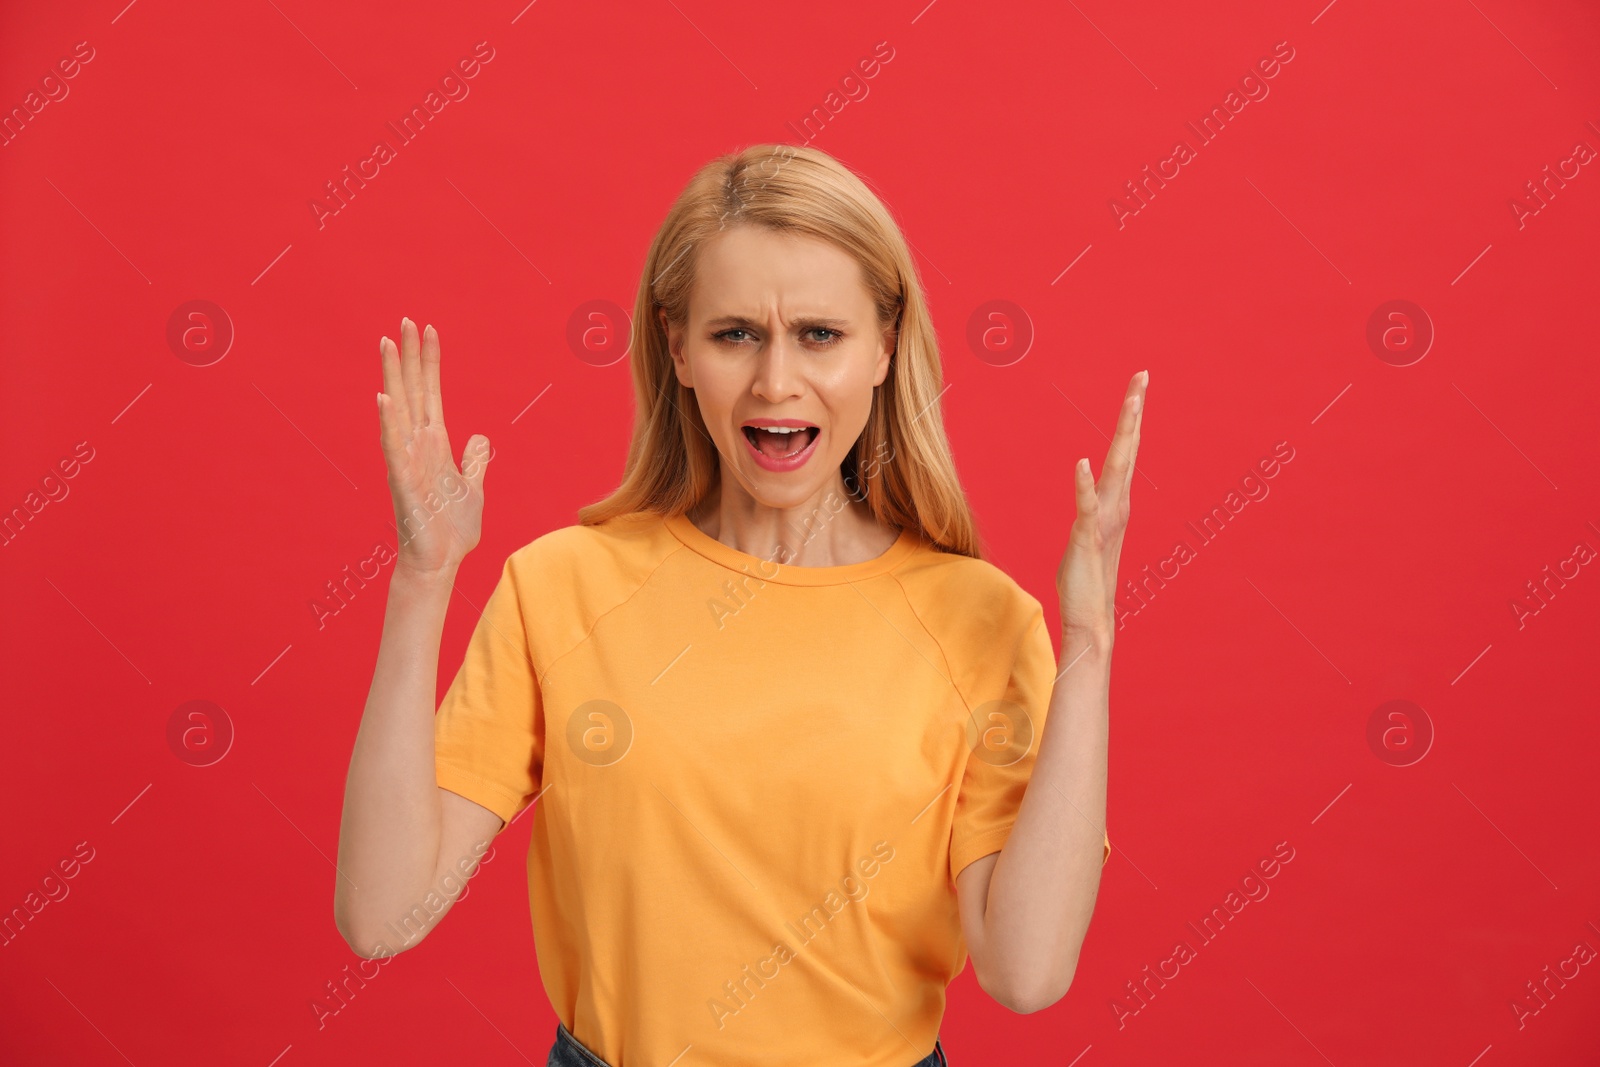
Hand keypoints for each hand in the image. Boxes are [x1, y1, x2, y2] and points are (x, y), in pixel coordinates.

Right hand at [377, 318, 490, 578]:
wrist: (440, 562)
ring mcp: (408, 462)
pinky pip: (394, 449)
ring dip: (393, 378)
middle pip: (413, 392)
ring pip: (399, 411)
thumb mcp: (473, 487)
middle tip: (404, 320)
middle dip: (410, 356)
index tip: (428, 329)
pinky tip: (384, 400)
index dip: (430, 362)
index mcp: (435, 444)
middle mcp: (418, 446)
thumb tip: (481, 438)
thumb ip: (474, 461)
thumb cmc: (452, 529)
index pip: (431, 393)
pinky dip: (389, 425)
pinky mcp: (403, 483)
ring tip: (387, 344)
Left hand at [1056, 370, 1147, 645]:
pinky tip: (1081, 464)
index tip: (1138, 386)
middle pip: (1126, 450)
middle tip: (1141, 377)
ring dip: (1122, 436)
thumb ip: (1091, 514)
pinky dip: (1084, 486)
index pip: (1124, 453)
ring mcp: (1104, 520)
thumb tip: (1091, 498)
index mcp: (1115, 503)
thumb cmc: (1085, 580)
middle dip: (1133, 413)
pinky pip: (1086, 507)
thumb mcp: (1087, 537)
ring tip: (1131, 403)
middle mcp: (1116, 506)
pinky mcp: (1087, 537)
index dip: (1130, 420)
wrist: (1090, 618)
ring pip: (1115, 469)